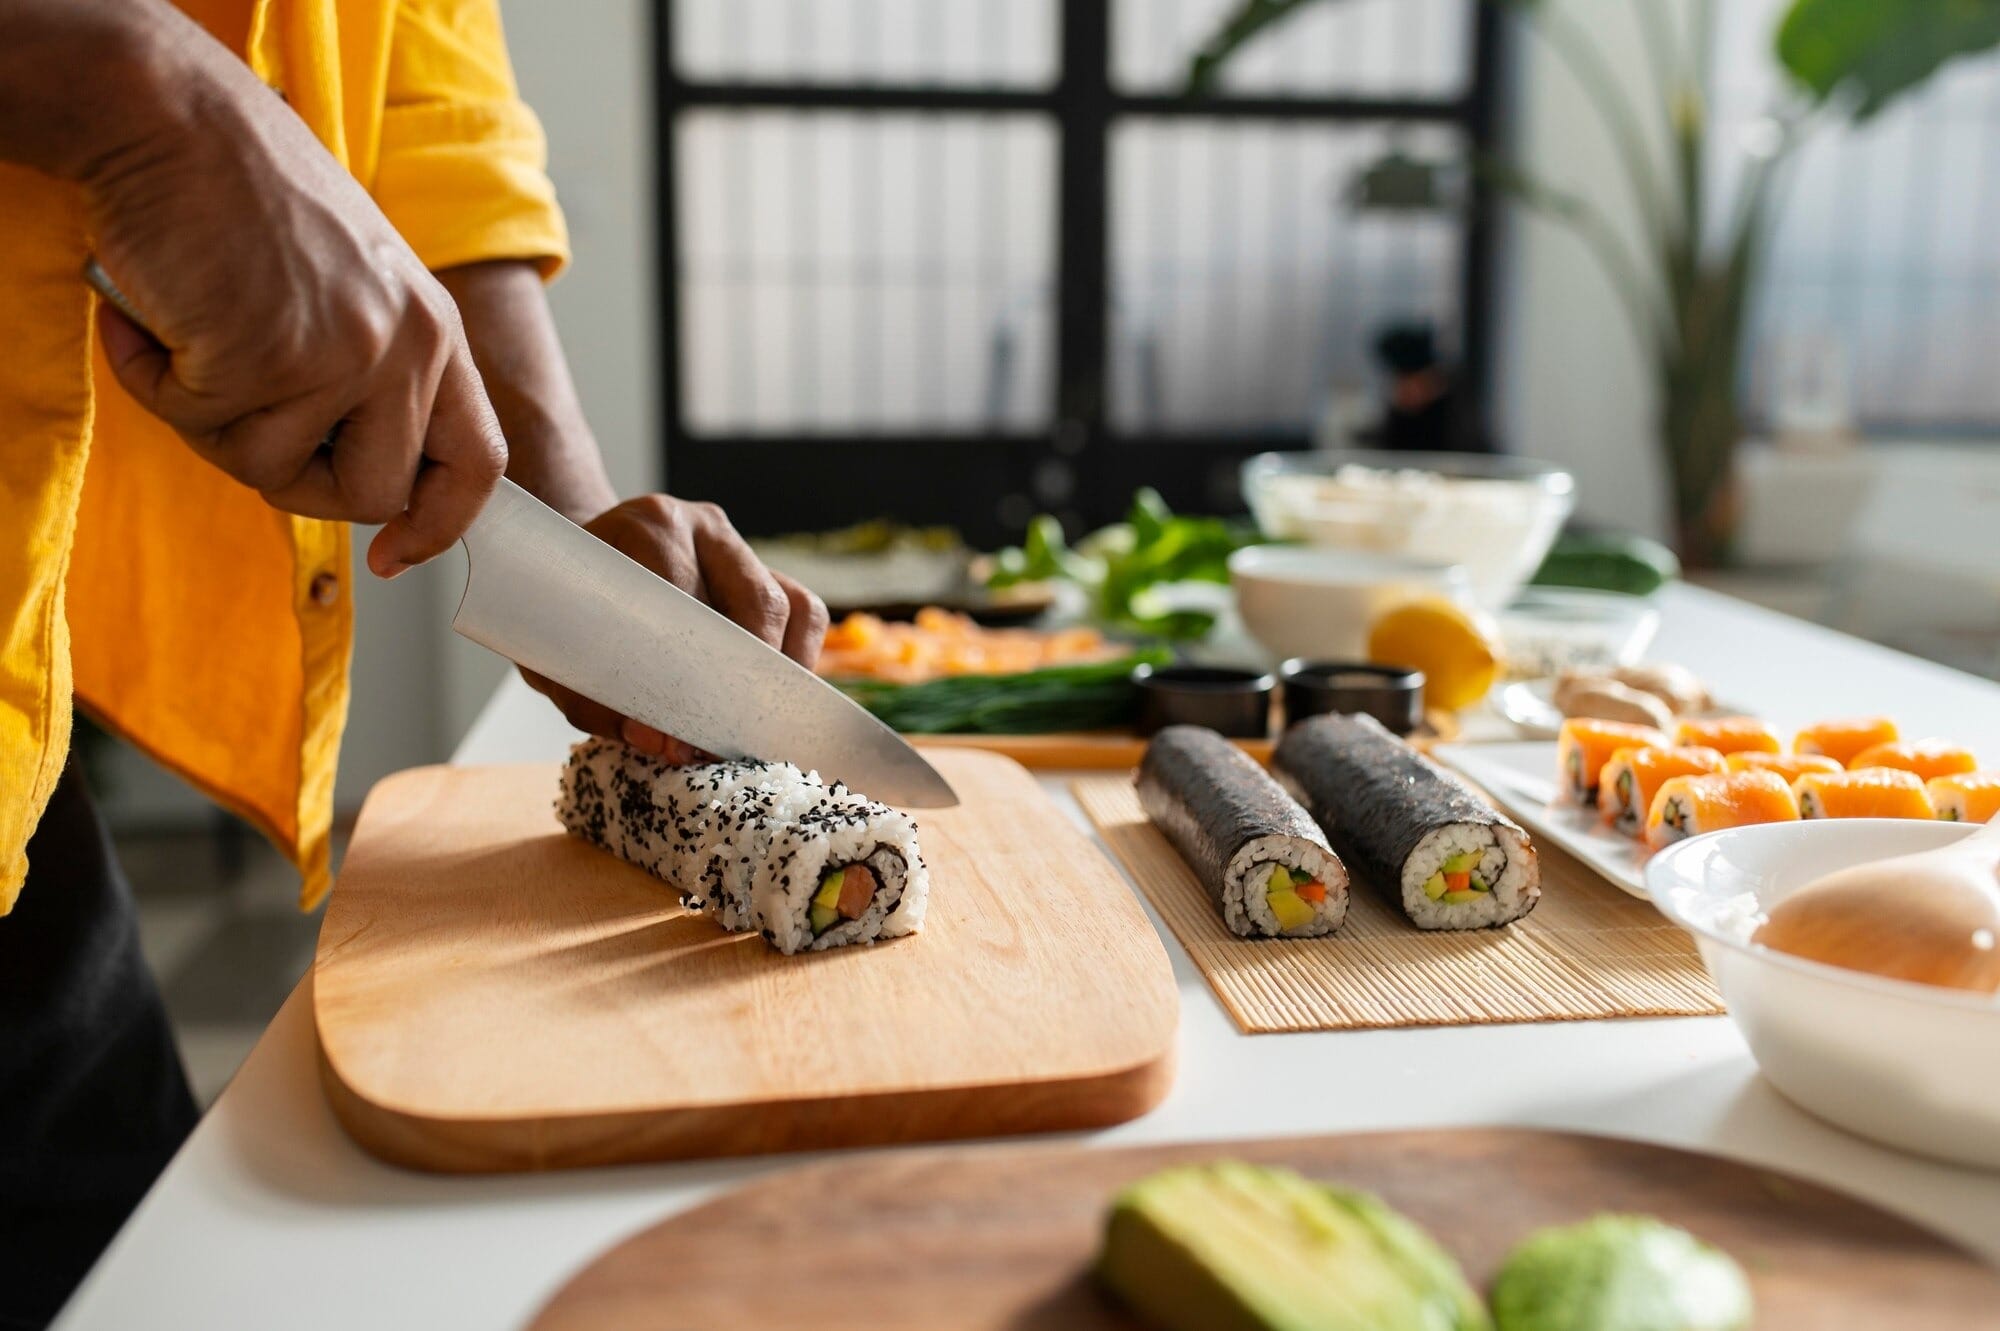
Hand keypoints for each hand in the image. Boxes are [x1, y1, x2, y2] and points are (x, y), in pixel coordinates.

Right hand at [68, 5, 503, 575]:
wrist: (173, 118)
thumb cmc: (248, 202)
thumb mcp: (352, 287)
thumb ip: (373, 376)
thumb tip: (371, 491)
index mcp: (436, 332)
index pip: (479, 463)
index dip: (439, 526)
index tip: (394, 556)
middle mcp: (408, 345)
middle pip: (372, 494)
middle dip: (297, 482)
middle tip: (238, 414)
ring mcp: (343, 353)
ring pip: (273, 471)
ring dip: (211, 422)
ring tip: (193, 338)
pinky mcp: (267, 355)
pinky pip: (200, 425)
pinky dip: (156, 384)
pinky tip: (151, 320)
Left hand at [520, 495, 828, 760]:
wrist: (571, 562)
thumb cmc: (566, 612)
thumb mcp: (559, 657)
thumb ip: (599, 704)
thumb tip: (667, 745)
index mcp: (645, 528)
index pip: (687, 597)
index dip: (694, 668)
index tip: (690, 728)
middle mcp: (700, 526)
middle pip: (755, 602)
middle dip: (748, 677)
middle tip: (732, 735)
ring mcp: (738, 545)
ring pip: (789, 606)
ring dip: (778, 672)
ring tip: (756, 721)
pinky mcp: (764, 567)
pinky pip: (804, 612)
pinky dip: (797, 657)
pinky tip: (771, 695)